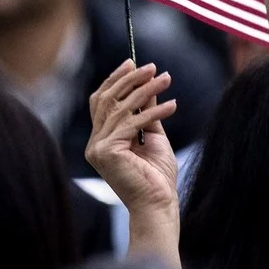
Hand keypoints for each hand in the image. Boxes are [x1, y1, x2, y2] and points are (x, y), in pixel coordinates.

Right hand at [86, 60, 181, 268]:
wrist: (158, 205)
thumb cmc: (157, 176)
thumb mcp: (153, 136)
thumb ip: (146, 112)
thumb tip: (149, 85)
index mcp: (100, 141)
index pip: (101, 102)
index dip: (115, 80)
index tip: (133, 63)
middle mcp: (94, 144)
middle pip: (108, 100)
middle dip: (130, 80)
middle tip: (152, 67)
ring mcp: (98, 149)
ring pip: (121, 108)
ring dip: (146, 91)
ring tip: (167, 79)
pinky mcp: (108, 152)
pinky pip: (133, 123)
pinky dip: (154, 112)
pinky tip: (173, 106)